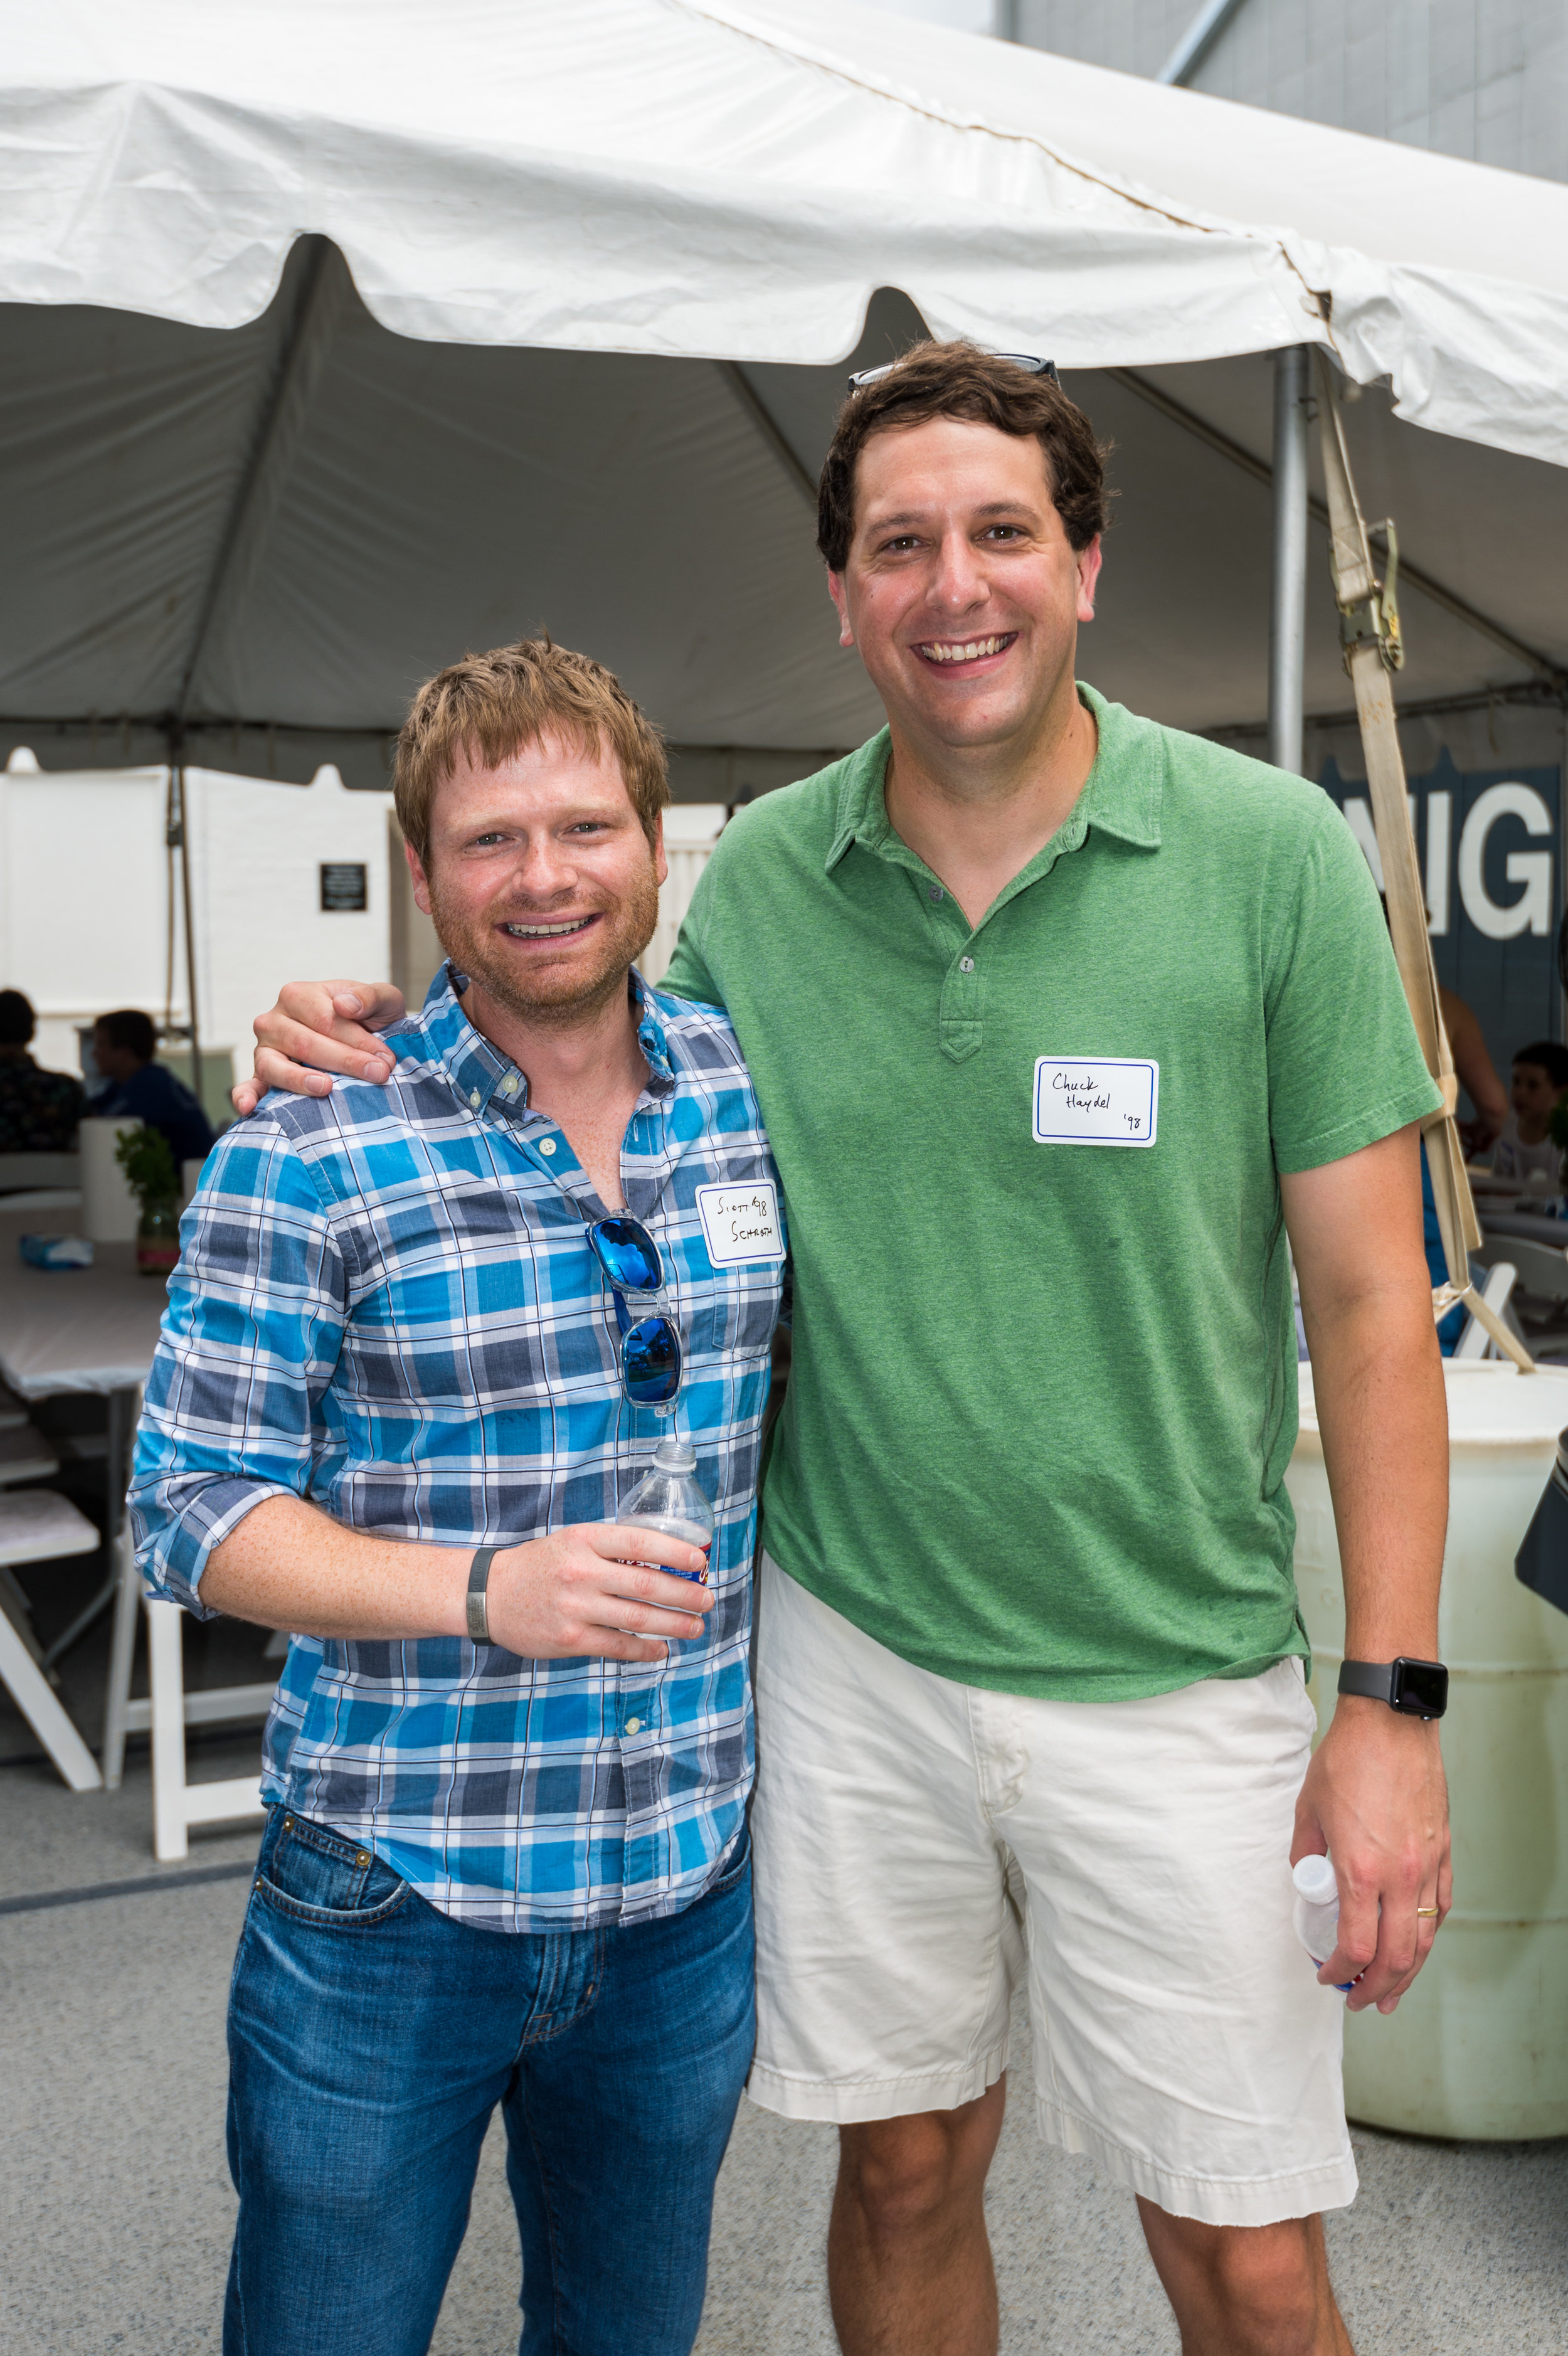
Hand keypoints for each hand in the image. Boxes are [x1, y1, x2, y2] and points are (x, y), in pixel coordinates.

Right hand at [231, 981, 405, 1114]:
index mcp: (299, 995)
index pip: (326, 1020)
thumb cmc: (371, 1019)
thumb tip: (345, 1006)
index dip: (358, 1041)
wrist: (368, 1039)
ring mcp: (264, 1050)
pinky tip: (248, 1107)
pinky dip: (245, 1096)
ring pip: (275, 1066)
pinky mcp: (262, 1076)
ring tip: (326, 1088)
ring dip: (299, 1080)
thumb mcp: (383, 1000)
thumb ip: (369, 996)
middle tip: (377, 1075)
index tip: (386, 1060)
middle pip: (305, 1044)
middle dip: (344, 1061)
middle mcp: (274, 1020)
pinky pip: (250, 1086)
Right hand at [485, 1522, 712, 1662]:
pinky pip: (618, 1646)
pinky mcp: (570, 1639)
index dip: (675, 1550)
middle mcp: (581, 1571)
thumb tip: (665, 1560)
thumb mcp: (572, 1541)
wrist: (489, 1595)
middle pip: (647, 1582)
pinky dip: (646, 1649)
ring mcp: (575, 1607)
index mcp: (584, 1539)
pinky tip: (662, 1649)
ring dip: (675, 1624)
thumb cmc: (540, 1565)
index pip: (640, 1540)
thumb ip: (611, 1548)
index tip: (700, 1560)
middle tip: (707, 1599)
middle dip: (685, 1593)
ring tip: (695, 1626)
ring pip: (638, 1617)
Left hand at [1293, 1696, 1451, 2011]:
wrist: (1391, 1724)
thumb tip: (1306, 1879)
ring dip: (1407, 1974)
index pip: (1356, 1946)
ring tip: (1391, 1994)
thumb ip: (1305, 1852)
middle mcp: (1400, 1876)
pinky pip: (1442, 1907)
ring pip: (1425, 1940)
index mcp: (1360, 1870)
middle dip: (1376, 1989)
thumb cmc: (1347, 1760)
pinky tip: (1416, 1947)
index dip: (1340, 1972)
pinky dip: (1429, 1935)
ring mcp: (1427, 1866)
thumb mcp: (1308, 1809)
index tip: (1326, 1976)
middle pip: (1395, 1957)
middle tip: (1360, 2003)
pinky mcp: (1444, 1853)